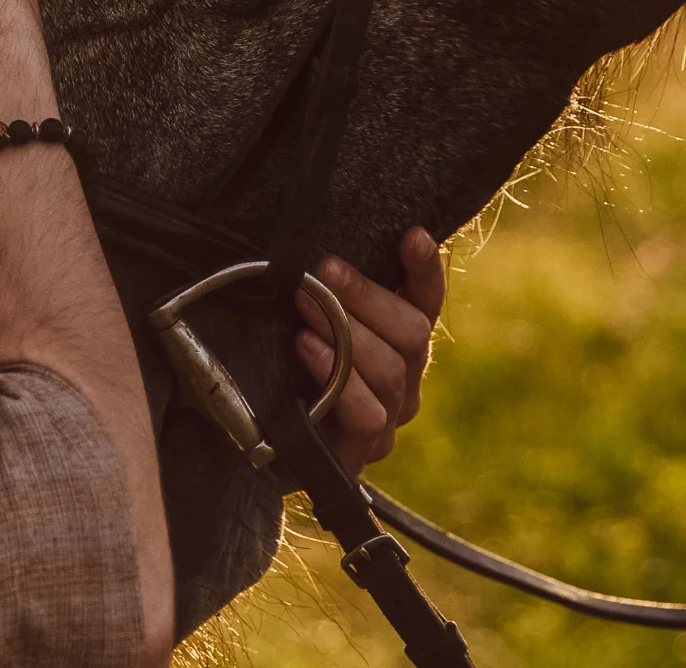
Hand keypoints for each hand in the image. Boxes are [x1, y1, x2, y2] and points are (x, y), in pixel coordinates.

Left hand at [293, 228, 445, 472]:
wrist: (260, 441)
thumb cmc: (286, 364)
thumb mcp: (308, 319)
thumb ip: (329, 291)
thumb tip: (321, 253)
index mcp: (400, 339)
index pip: (426, 300)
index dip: (425, 268)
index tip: (413, 236)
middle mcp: (406, 378)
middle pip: (412, 332)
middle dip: (366, 297)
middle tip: (324, 271)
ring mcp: (389, 417)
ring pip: (391, 371)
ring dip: (346, 333)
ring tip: (306, 307)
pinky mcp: (364, 450)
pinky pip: (368, 414)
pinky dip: (340, 379)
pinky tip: (309, 350)